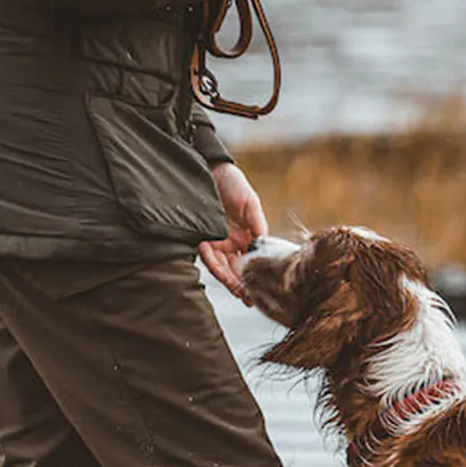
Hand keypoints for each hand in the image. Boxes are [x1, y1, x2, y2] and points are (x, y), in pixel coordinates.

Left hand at [199, 162, 267, 300]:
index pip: (248, 263)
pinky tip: (222, 272)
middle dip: (241, 285)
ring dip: (229, 280)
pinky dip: (214, 264)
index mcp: (244, 239)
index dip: (252, 278)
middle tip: (248, 298)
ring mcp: (214, 241)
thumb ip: (258, 226)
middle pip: (234, 270)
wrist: (211, 168)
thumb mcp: (251, 204)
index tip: (259, 292)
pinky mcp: (200, 236)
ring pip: (221, 267)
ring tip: (238, 291)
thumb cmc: (234, 184)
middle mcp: (229, 244)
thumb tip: (265, 246)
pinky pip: (207, 255)